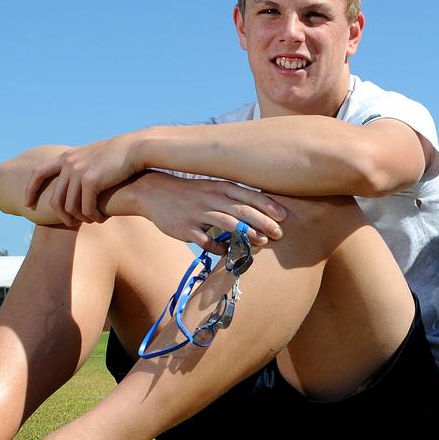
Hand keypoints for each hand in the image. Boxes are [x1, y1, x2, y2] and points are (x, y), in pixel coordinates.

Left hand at [24, 133, 141, 225]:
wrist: (135, 148)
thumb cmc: (117, 155)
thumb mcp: (92, 156)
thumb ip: (80, 166)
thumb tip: (74, 183)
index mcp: (66, 157)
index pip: (39, 173)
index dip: (30, 190)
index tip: (27, 204)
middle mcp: (69, 164)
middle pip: (55, 200)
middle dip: (62, 216)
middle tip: (72, 224)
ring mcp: (79, 173)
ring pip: (71, 208)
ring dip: (80, 219)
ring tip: (91, 221)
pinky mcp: (91, 181)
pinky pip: (86, 209)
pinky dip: (93, 218)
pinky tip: (101, 219)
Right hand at [135, 173, 286, 253]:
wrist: (154, 192)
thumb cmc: (190, 192)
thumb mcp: (212, 188)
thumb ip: (233, 199)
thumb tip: (258, 212)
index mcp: (220, 187)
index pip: (249, 195)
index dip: (268, 206)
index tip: (284, 217)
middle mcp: (211, 198)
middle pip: (242, 210)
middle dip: (263, 222)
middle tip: (279, 234)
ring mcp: (197, 213)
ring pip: (227, 223)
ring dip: (246, 234)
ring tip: (261, 242)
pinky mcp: (185, 228)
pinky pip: (205, 240)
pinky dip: (218, 247)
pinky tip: (228, 252)